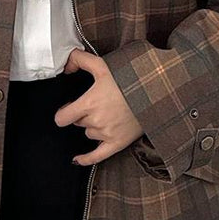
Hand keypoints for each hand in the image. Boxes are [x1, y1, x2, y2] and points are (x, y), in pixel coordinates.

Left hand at [54, 48, 146, 166]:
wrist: (155, 90)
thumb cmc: (129, 77)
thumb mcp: (102, 65)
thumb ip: (80, 60)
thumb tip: (65, 65)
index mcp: (89, 103)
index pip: (63, 117)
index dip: (63, 112)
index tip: (68, 108)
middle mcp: (96, 121)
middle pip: (78, 123)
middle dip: (83, 115)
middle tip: (95, 104)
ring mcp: (107, 134)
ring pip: (89, 133)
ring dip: (93, 126)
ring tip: (107, 114)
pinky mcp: (118, 143)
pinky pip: (97, 156)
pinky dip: (86, 158)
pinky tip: (77, 159)